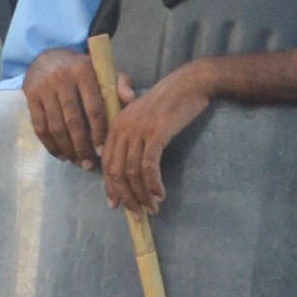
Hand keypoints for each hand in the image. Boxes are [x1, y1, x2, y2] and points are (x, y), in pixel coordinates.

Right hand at [21, 47, 117, 170]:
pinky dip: (50, 144)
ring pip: (55, 126)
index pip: (93, 108)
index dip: (98, 132)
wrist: (47, 58)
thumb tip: (130, 99)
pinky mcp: (31, 97)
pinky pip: (40, 126)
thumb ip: (121, 83)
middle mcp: (62, 79)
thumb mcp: (103, 71)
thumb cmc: (82, 70)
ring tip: (76, 161)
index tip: (101, 151)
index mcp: (84, 72)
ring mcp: (44, 88)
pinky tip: (60, 154)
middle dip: (81, 146)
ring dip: (66, 149)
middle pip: (73, 121)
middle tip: (88, 164)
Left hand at [100, 61, 218, 214]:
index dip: (110, 187)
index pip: (107, 162)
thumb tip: (129, 169)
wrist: (190, 83)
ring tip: (152, 209)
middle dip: (125, 197)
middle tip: (136, 214)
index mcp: (117, 124)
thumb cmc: (170, 102)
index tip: (116, 205)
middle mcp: (123, 127)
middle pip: (116, 171)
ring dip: (142, 195)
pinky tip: (160, 194)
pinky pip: (149, 166)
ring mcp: (139, 130)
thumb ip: (133, 137)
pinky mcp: (156, 133)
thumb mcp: (144, 117)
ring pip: (132, 172)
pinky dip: (152, 184)